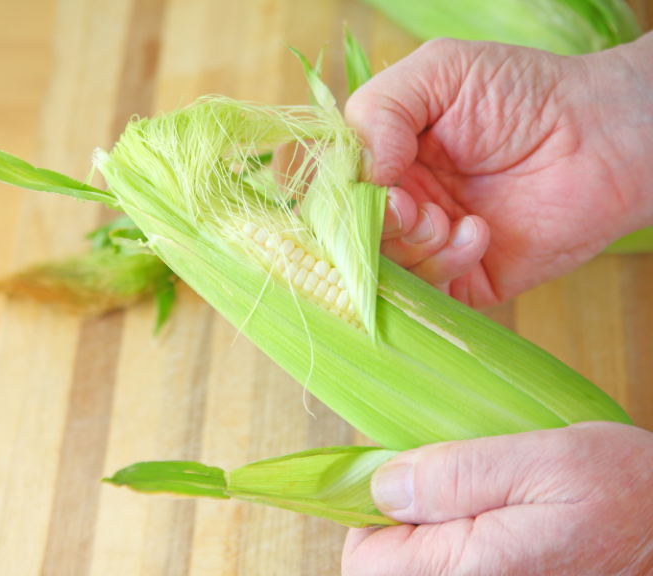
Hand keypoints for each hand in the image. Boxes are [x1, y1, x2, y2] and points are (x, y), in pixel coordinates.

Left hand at [342, 422, 652, 574]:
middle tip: (452, 478)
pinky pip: (458, 564)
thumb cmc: (629, 496)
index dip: (372, 509)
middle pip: (389, 567)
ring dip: (433, 526)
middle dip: (404, 517)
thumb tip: (382, 485)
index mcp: (471, 572)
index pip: (365, 558)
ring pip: (423, 565)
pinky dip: (460, 537)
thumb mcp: (543, 461)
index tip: (406, 472)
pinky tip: (497, 515)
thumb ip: (456, 475)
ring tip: (483, 494)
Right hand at [346, 33, 652, 307]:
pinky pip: (427, 295)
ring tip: (449, 218)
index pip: (326, 186)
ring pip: (382, 268)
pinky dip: (444, 265)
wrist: (600, 135)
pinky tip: (479, 232)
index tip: (362, 182)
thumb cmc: (522, 93)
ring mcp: (427, 243)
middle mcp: (398, 202)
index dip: (330, 193)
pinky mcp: (462, 279)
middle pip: (346, 235)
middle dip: (373, 224)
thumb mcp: (440, 70)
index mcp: (382, 157)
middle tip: (410, 203)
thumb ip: (380, 110)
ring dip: (410, 245)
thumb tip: (361, 174)